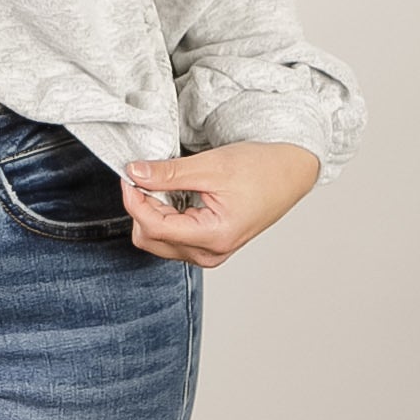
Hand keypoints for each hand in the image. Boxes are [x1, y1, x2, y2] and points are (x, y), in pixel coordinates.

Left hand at [119, 141, 319, 265]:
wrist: (290, 174)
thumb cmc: (262, 170)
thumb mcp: (212, 166)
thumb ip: (169, 173)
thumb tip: (135, 173)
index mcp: (214, 237)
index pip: (154, 227)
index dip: (134, 200)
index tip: (129, 175)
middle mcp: (209, 253)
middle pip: (150, 239)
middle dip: (141, 208)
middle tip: (146, 176)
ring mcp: (208, 253)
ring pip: (157, 241)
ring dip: (152, 213)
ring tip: (165, 185)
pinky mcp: (207, 247)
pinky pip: (171, 239)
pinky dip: (164, 217)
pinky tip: (175, 196)